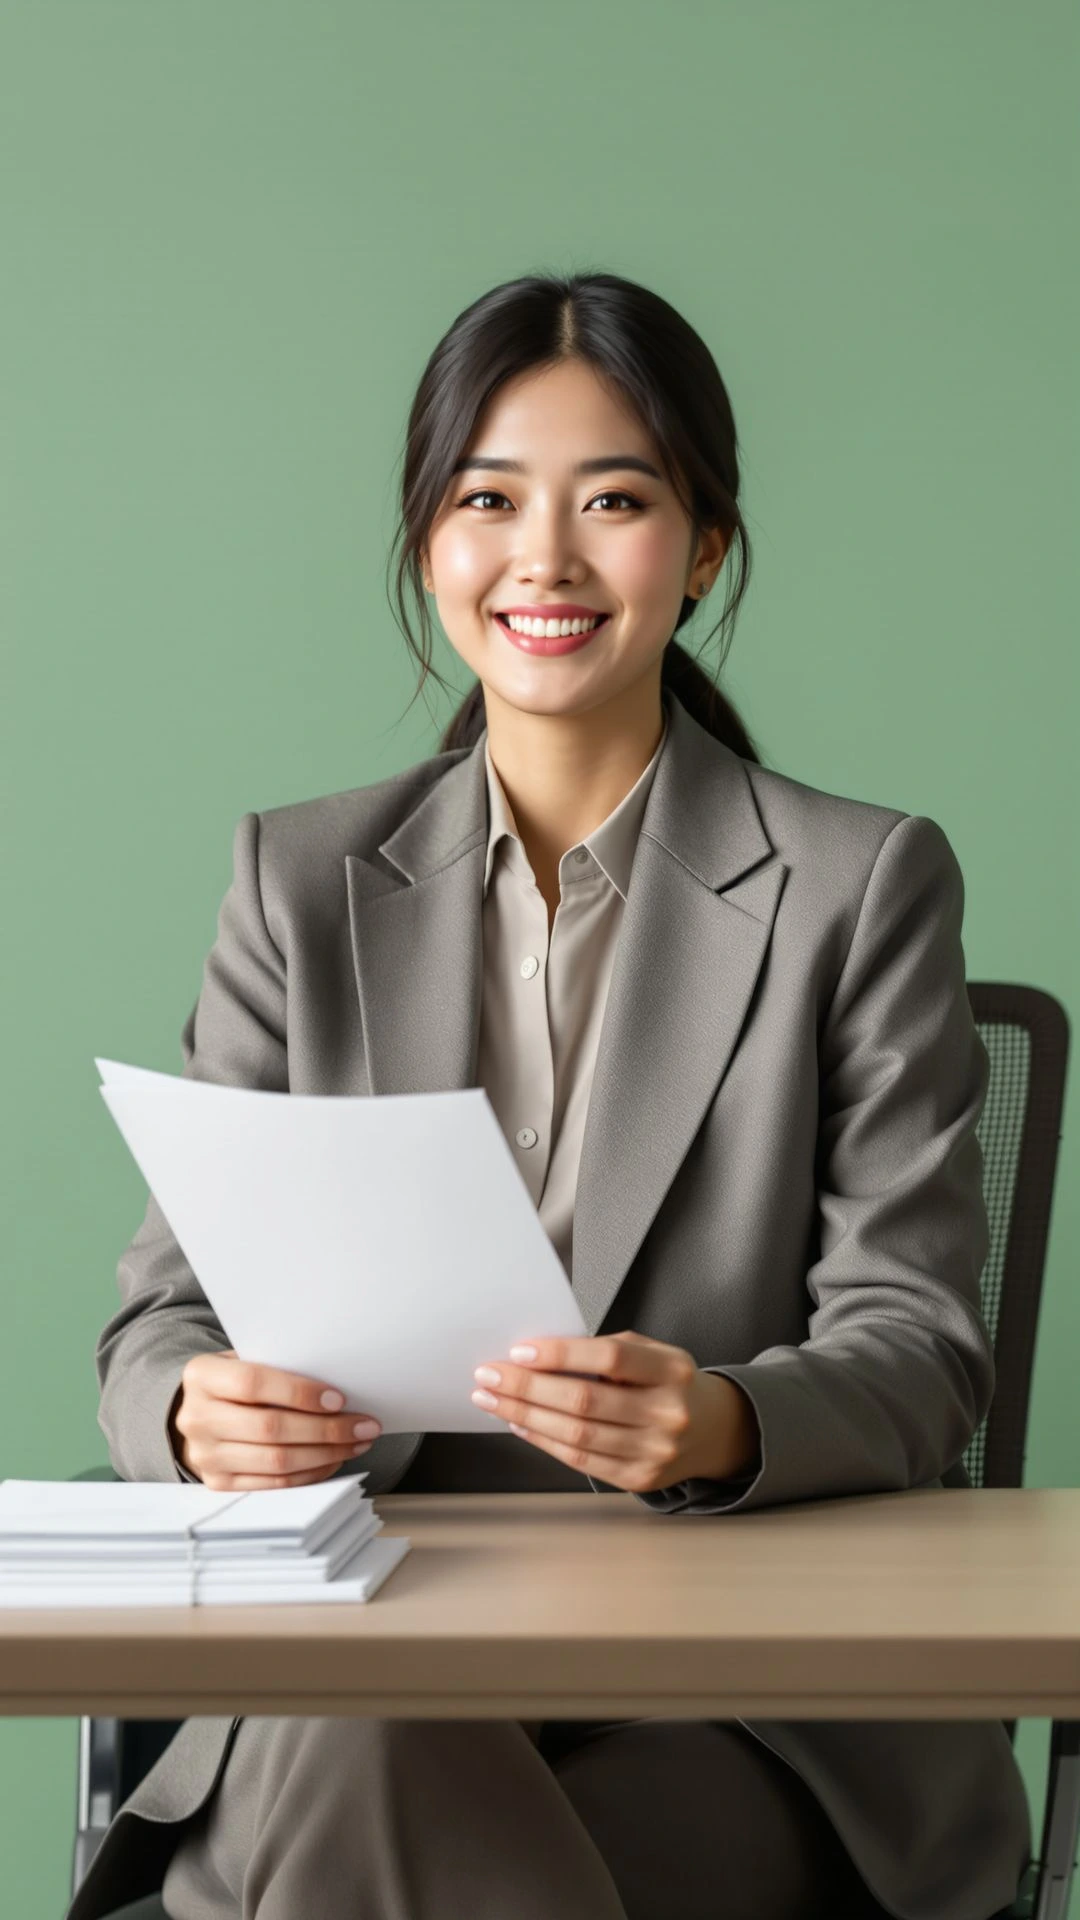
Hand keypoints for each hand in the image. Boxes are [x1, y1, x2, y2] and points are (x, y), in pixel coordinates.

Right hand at [170, 1349, 381, 1489]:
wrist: (201, 1413)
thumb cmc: (236, 1381)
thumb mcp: (246, 1360)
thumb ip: (278, 1366)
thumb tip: (338, 1381)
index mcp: (202, 1376)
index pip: (253, 1383)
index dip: (299, 1392)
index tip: (339, 1398)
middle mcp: (197, 1417)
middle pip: (269, 1427)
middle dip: (326, 1429)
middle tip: (364, 1425)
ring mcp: (205, 1455)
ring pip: (276, 1460)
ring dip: (326, 1453)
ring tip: (357, 1443)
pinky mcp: (219, 1483)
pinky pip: (274, 1483)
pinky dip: (310, 1472)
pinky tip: (334, 1459)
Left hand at [470, 1330, 758, 1493]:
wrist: (712, 1429)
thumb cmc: (668, 1382)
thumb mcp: (651, 1353)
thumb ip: (605, 1352)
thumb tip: (538, 1357)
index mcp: (671, 1370)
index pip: (610, 1358)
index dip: (561, 1355)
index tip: (519, 1350)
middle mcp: (667, 1413)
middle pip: (584, 1401)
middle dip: (526, 1388)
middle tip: (488, 1376)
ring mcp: (655, 1451)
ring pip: (576, 1436)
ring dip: (525, 1417)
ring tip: (492, 1400)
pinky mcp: (640, 1479)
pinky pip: (581, 1461)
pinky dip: (544, 1441)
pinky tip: (520, 1425)